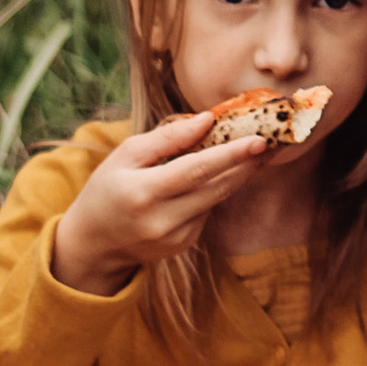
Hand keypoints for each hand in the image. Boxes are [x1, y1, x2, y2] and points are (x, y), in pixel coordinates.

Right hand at [50, 112, 269, 297]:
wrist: (94, 242)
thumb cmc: (108, 188)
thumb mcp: (126, 155)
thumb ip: (166, 138)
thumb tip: (206, 120)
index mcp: (143, 192)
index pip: (196, 170)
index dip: (231, 155)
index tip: (259, 140)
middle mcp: (161, 220)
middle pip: (216, 187)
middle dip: (246, 163)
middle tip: (272, 140)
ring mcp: (175, 237)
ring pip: (215, 199)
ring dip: (236, 175)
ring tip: (255, 152)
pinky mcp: (183, 245)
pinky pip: (206, 212)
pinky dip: (212, 192)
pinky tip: (211, 179)